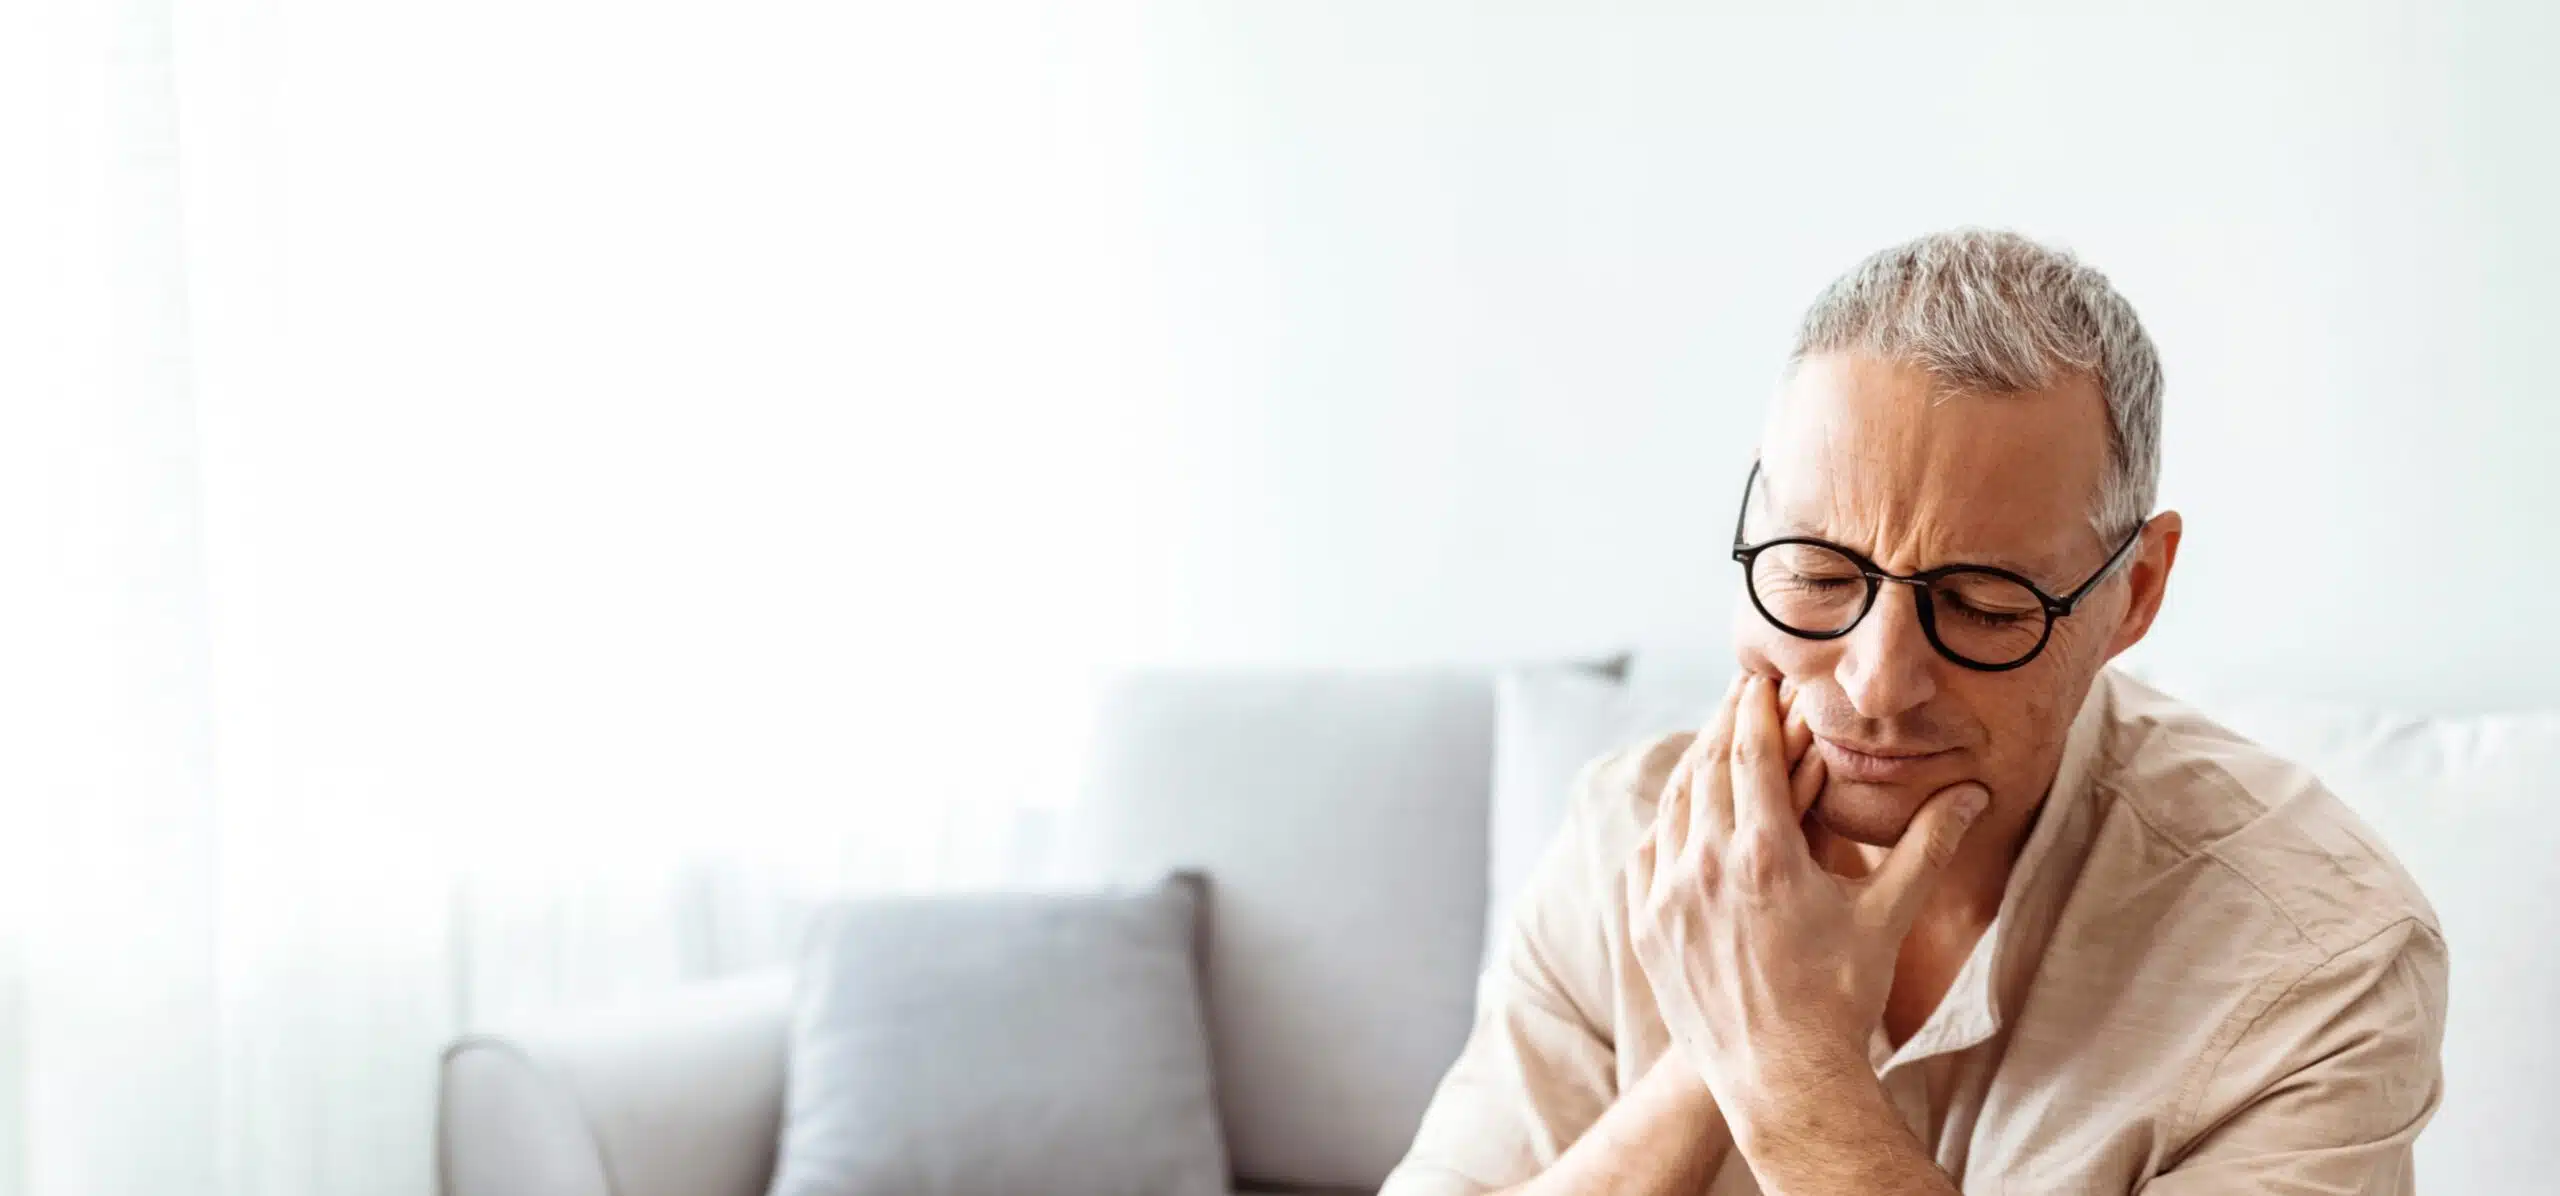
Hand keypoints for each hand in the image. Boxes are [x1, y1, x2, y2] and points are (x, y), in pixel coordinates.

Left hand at [1623, 672, 1989, 1100]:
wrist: (1783, 1080)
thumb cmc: (1841, 999)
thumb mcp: (1888, 917)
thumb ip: (1927, 845)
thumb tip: (1974, 791)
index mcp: (1763, 857)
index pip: (1749, 754)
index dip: (1754, 709)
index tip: (1759, 678)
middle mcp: (1704, 869)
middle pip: (1706, 769)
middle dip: (1724, 725)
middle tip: (1738, 694)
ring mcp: (1666, 898)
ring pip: (1674, 807)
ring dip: (1695, 768)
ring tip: (1715, 743)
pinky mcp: (1646, 926)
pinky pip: (1648, 854)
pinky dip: (1668, 823)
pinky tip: (1684, 812)